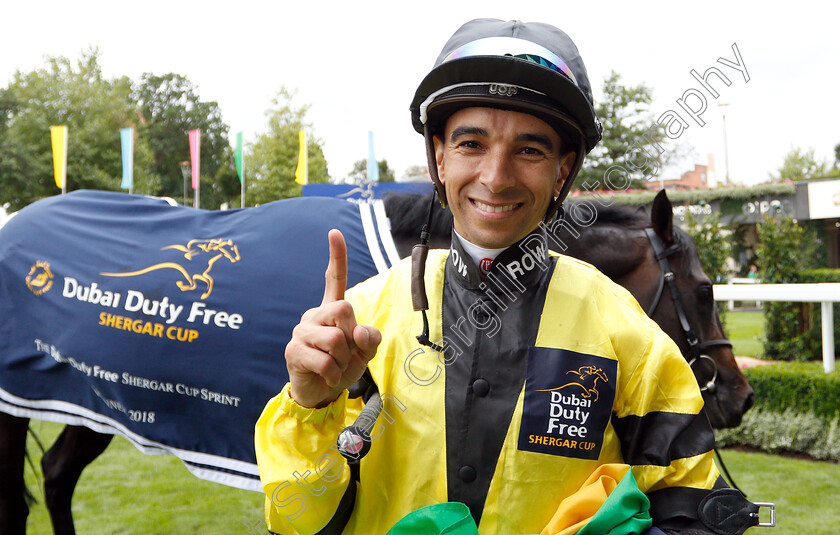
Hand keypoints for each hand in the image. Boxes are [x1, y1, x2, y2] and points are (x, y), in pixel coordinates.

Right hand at [285, 229, 381, 407]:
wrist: (321, 393)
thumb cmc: (342, 367)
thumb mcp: (365, 353)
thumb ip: (370, 339)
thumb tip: (359, 331)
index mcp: (332, 310)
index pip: (334, 279)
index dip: (336, 256)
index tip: (334, 232)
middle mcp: (314, 315)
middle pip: (344, 310)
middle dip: (353, 337)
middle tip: (346, 353)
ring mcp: (302, 332)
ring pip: (336, 339)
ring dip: (344, 360)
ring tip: (336, 366)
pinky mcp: (293, 351)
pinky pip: (326, 361)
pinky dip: (334, 373)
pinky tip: (329, 377)